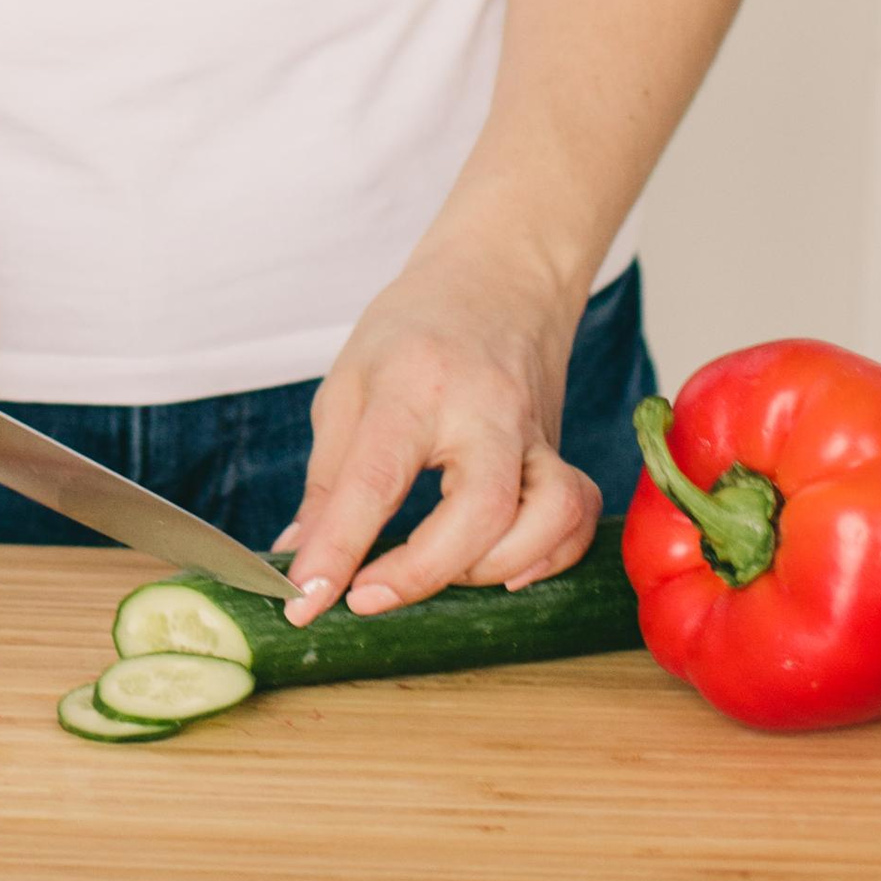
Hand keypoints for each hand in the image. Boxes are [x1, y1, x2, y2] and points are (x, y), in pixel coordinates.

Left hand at [277, 229, 602, 622]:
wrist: (498, 278)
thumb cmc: (414, 330)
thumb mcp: (348, 384)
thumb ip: (328, 479)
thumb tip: (301, 557)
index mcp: (414, 384)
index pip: (376, 479)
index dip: (338, 551)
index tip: (304, 602)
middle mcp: (486, 409)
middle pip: (481, 509)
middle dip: (422, 573)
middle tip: (366, 598)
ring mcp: (534, 431)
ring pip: (549, 515)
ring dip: (493, 567)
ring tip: (442, 573)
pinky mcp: (562, 450)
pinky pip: (579, 516)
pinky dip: (548, 556)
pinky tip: (504, 566)